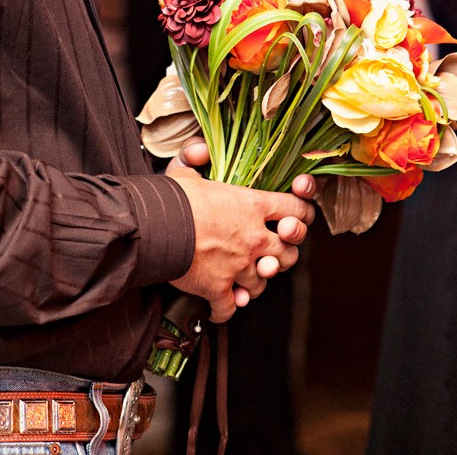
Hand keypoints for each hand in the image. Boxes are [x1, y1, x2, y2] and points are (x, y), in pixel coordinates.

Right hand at [166, 138, 314, 321]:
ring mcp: (240, 266)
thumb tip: (199, 149)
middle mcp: (253, 237)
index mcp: (252, 205)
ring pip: (263, 283)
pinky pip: (232, 308)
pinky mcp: (220, 289)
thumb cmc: (173, 197)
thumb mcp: (187, 171)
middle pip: (289, 254)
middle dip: (283, 255)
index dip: (301, 215)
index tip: (296, 219)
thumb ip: (196, 158)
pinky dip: (227, 308)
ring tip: (243, 279)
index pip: (296, 210)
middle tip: (270, 254)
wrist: (155, 226)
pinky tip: (220, 304)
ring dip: (254, 282)